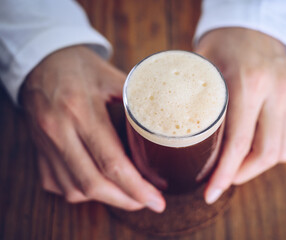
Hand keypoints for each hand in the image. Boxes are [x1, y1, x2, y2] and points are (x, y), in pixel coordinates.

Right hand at [20, 46, 164, 212]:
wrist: (40, 62)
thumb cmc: (78, 66)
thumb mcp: (110, 75)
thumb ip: (137, 97)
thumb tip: (166, 113)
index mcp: (81, 110)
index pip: (112, 162)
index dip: (137, 187)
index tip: (156, 200)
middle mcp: (60, 131)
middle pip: (93, 183)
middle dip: (125, 200)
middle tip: (147, 202)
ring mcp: (46, 144)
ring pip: (75, 189)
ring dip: (105, 198)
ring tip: (128, 194)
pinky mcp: (39, 151)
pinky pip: (59, 185)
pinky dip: (82, 191)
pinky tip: (99, 184)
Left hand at [195, 28, 285, 203]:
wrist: (251, 26)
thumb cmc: (221, 45)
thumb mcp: (201, 67)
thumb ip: (192, 98)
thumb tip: (175, 133)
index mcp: (248, 83)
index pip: (239, 144)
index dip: (224, 175)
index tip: (210, 193)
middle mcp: (276, 92)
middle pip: (266, 155)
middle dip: (241, 175)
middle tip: (221, 178)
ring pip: (285, 151)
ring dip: (260, 164)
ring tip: (237, 163)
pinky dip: (284, 148)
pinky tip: (263, 144)